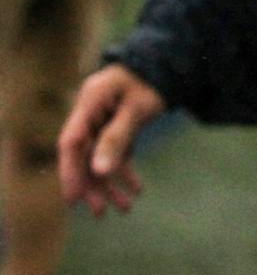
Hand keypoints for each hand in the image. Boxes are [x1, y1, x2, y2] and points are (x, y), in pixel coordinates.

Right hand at [58, 64, 166, 214]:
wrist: (169, 61)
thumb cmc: (152, 79)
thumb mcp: (137, 108)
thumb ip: (117, 137)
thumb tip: (99, 172)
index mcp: (90, 102)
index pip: (71, 142)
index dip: (70, 171)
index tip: (74, 199)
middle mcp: (91, 112)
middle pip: (83, 155)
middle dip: (92, 185)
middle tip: (100, 213)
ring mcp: (102, 120)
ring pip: (100, 157)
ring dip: (110, 183)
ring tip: (125, 208)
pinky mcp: (116, 125)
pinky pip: (116, 152)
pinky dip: (125, 171)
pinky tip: (137, 189)